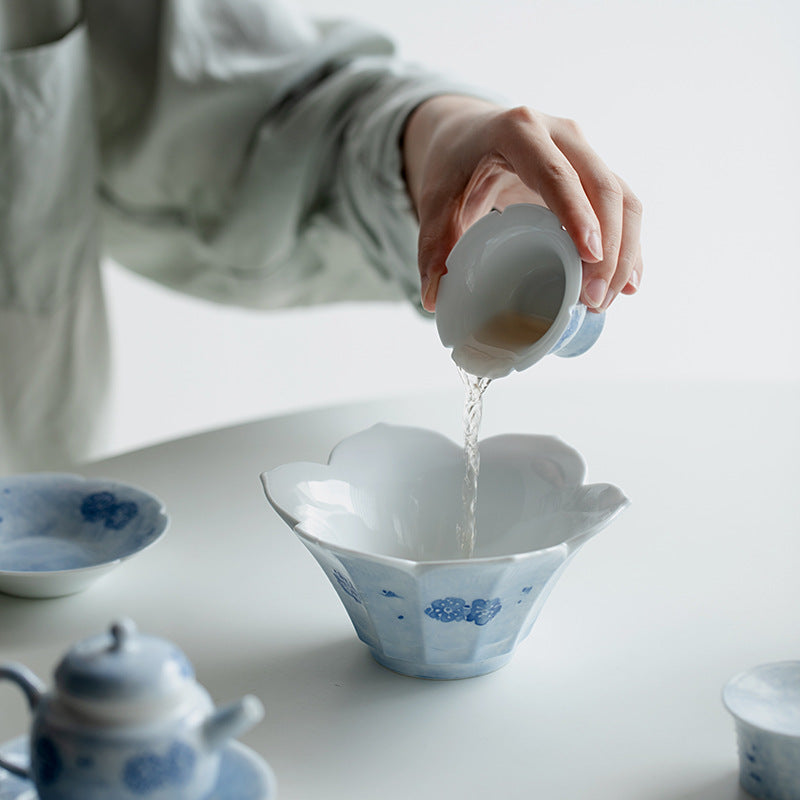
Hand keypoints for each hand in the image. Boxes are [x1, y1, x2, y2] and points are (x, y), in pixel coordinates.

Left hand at [402, 95, 642, 311]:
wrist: (469, 134)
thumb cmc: (454, 165)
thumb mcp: (435, 200)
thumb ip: (432, 246)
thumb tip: (433, 300)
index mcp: (518, 130)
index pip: (556, 174)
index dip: (577, 214)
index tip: (589, 257)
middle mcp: (561, 133)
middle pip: (602, 186)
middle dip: (608, 247)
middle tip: (594, 299)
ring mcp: (584, 150)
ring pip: (623, 197)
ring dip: (624, 251)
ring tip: (605, 301)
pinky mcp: (595, 172)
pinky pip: (625, 207)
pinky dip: (629, 246)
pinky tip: (627, 284)